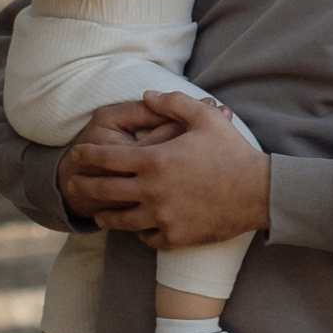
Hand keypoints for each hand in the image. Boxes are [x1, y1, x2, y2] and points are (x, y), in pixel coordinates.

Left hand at [60, 91, 271, 250]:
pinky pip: (147, 237)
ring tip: (100, 213)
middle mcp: (151, 191)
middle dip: (85, 187)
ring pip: (122, 221)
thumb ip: (172, 102)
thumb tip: (146, 94)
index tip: (77, 154)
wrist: (258, 192)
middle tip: (74, 185)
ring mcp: (162, 217)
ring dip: (107, 216)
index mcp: (154, 161)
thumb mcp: (204, 117)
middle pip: (105, 191)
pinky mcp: (176, 236)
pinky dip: (139, 233)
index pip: (107, 158)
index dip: (88, 155)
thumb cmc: (232, 152)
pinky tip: (138, 228)